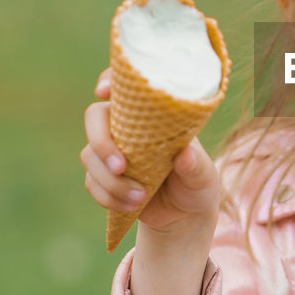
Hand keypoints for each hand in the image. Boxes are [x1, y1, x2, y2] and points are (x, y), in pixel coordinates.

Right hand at [80, 67, 220, 241]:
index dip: (109, 80)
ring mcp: (111, 151)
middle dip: (102, 142)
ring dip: (110, 180)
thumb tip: (184, 154)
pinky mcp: (103, 177)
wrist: (185, 214)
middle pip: (94, 117)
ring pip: (89, 155)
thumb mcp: (204, 174)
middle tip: (121, 166)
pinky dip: (108, 197)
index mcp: (153, 117)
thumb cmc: (198, 183)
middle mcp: (127, 128)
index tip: (103, 91)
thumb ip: (196, 164)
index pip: (125, 87)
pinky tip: (130, 206)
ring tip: (140, 197)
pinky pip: (92, 183)